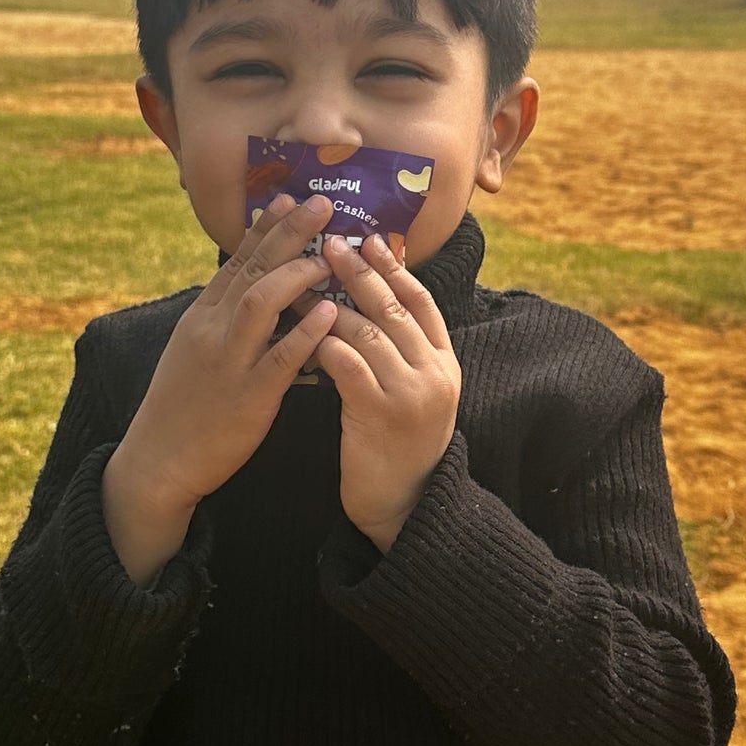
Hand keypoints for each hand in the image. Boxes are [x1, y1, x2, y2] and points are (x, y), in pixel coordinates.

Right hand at [109, 193, 338, 516]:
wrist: (159, 460)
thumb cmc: (183, 407)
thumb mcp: (193, 351)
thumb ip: (222, 320)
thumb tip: (253, 290)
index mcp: (201, 317)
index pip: (235, 261)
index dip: (265, 229)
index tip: (288, 198)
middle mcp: (212, 330)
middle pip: (252, 270)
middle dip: (288, 233)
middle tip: (322, 204)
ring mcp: (228, 362)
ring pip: (262, 303)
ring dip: (298, 274)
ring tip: (330, 256)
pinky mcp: (248, 397)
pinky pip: (281, 358)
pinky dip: (307, 333)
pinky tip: (332, 313)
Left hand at [314, 234, 461, 552]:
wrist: (404, 506)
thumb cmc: (399, 447)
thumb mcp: (416, 395)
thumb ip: (404, 354)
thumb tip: (376, 305)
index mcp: (444, 363)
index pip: (422, 302)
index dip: (396, 269)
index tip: (371, 240)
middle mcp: (433, 373)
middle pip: (393, 308)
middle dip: (360, 271)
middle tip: (331, 242)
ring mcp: (408, 393)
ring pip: (367, 331)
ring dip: (330, 303)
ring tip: (301, 281)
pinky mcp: (379, 414)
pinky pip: (347, 364)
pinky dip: (323, 341)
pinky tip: (302, 328)